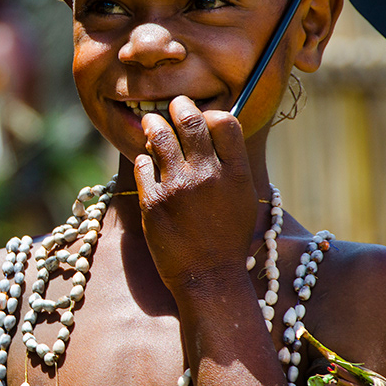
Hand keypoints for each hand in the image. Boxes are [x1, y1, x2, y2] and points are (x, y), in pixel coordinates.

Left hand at [133, 96, 257, 290]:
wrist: (209, 279)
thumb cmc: (228, 241)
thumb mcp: (243, 200)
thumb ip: (231, 166)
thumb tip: (213, 131)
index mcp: (236, 174)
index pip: (225, 121)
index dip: (211, 114)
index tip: (203, 118)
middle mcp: (208, 175)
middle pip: (189, 119)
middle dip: (178, 107)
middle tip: (172, 107)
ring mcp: (179, 187)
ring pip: (160, 135)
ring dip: (154, 125)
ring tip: (152, 124)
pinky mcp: (154, 201)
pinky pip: (142, 164)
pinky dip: (144, 159)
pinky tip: (147, 163)